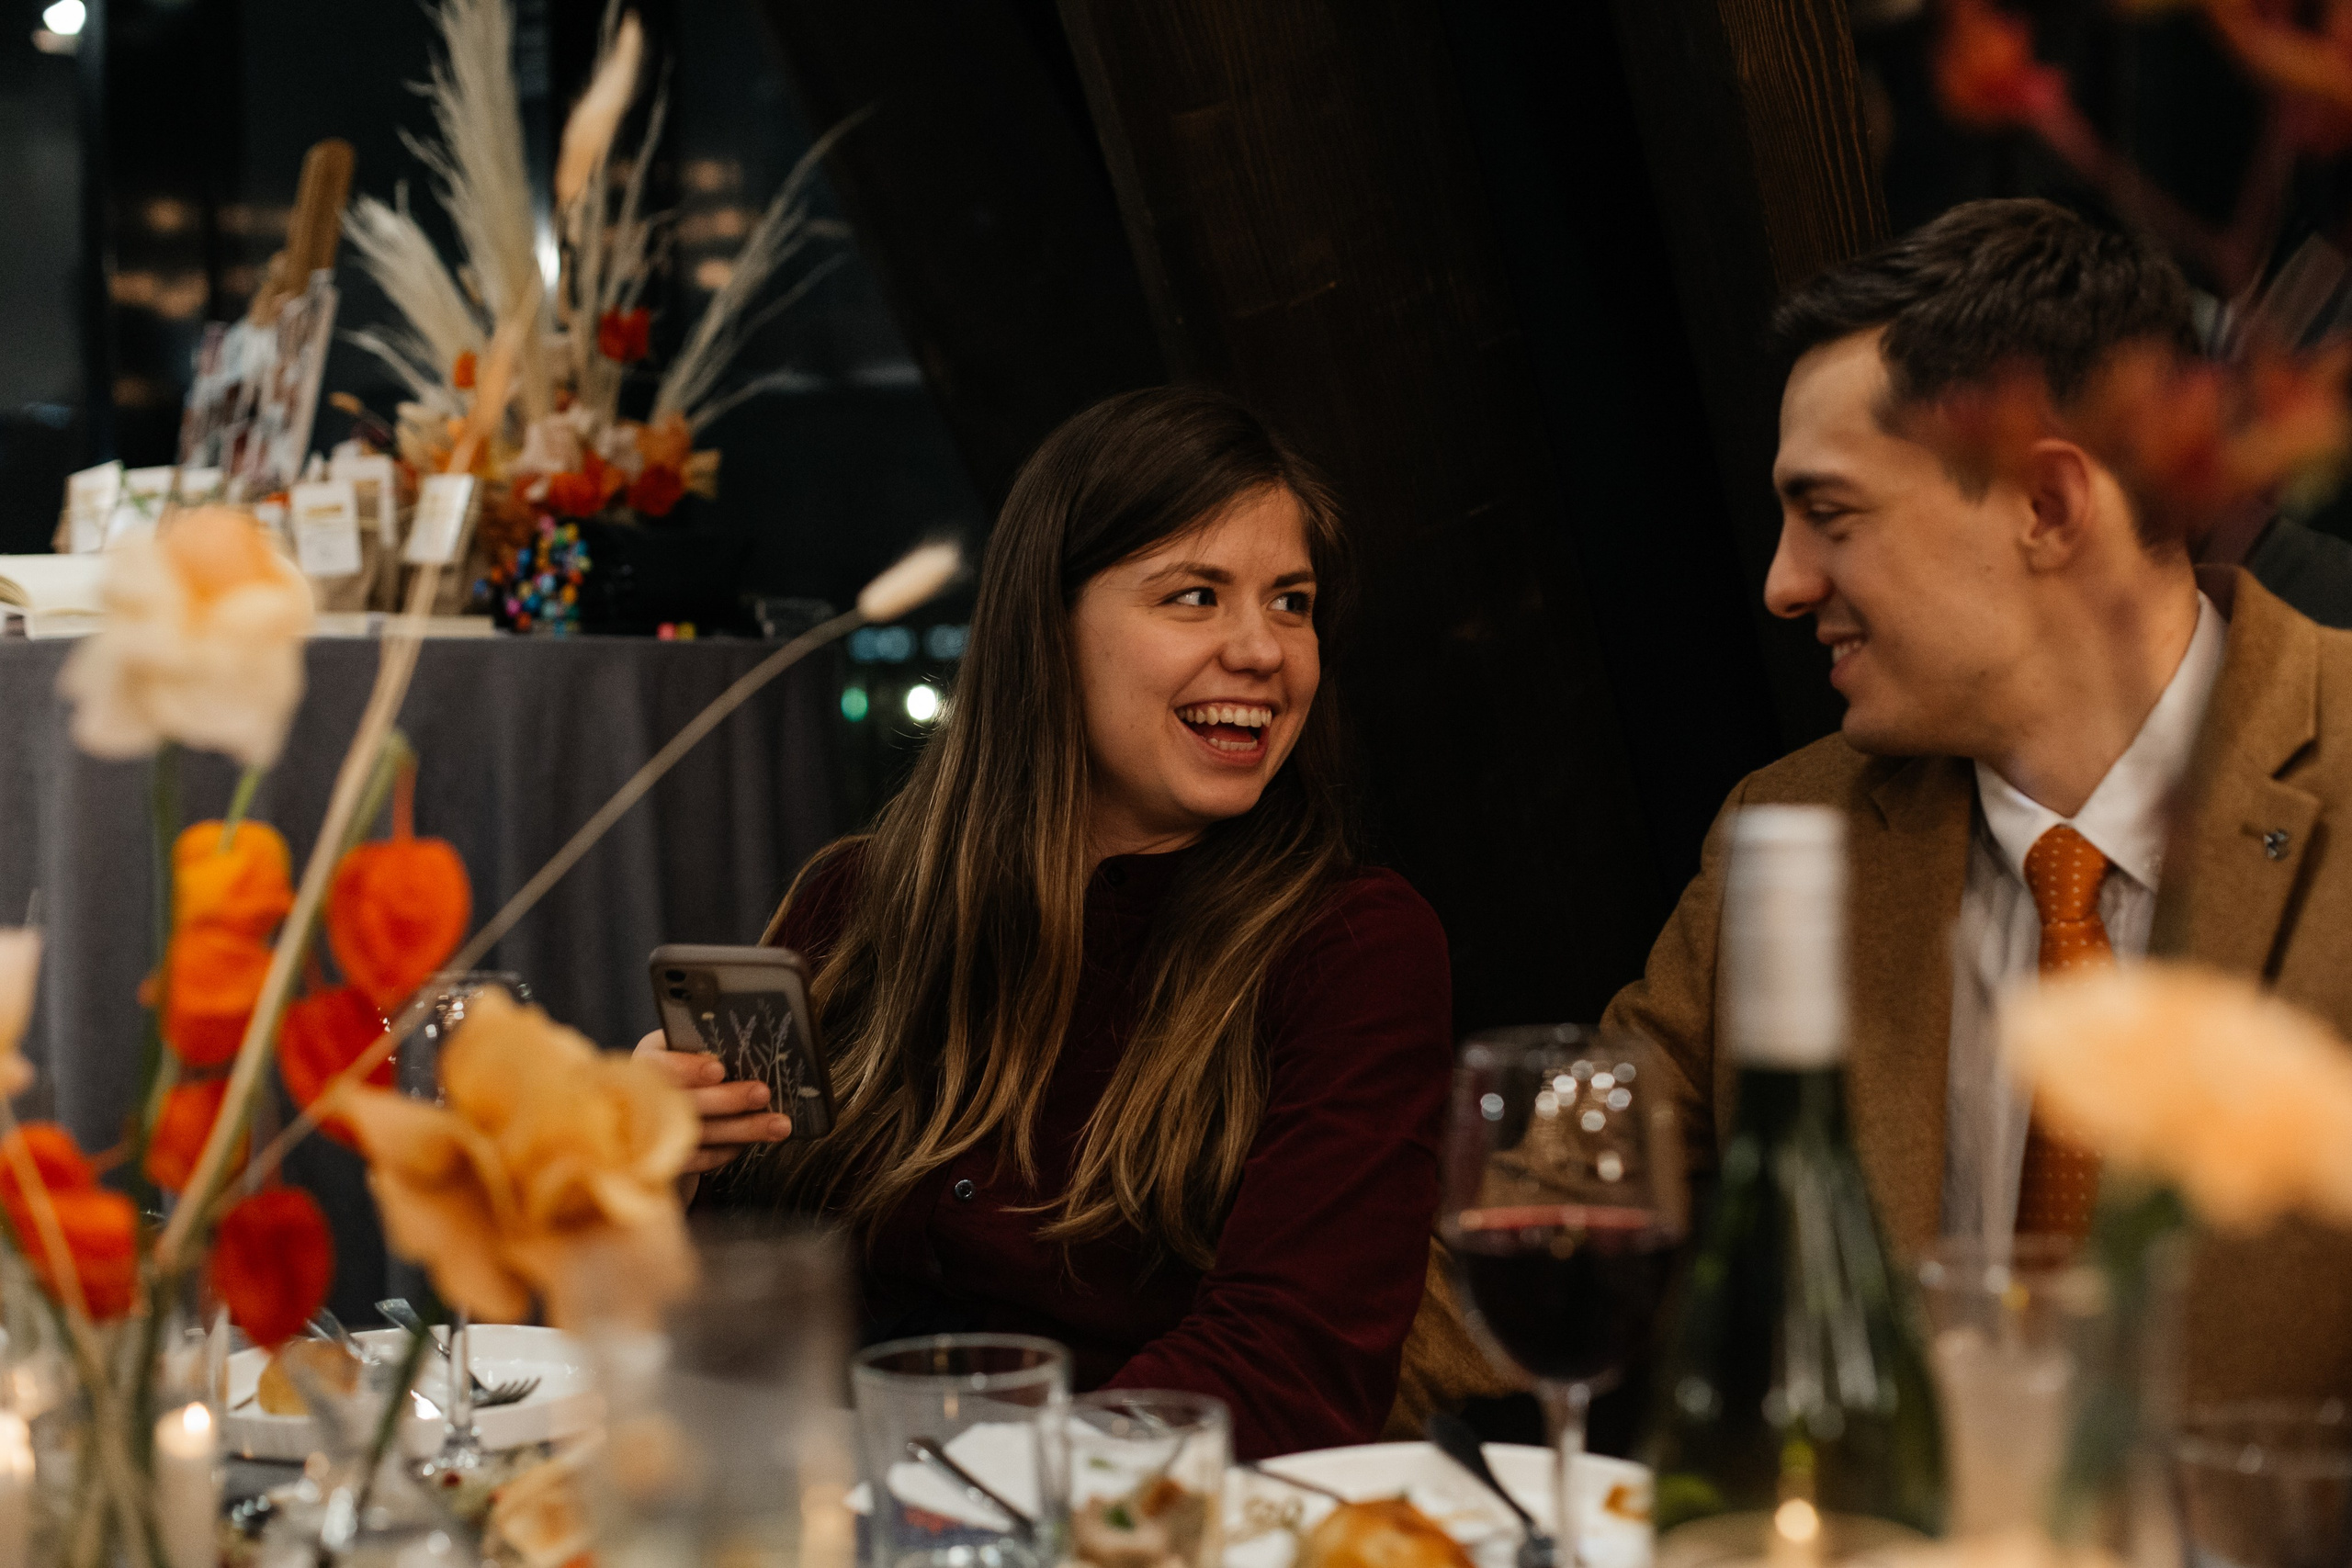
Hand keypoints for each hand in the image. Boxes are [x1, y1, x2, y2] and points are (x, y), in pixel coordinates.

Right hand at [634, 1031, 791, 1175]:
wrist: (659, 1116)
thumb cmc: (686, 1074)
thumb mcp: (688, 1053)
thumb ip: (707, 1050)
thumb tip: (748, 1050)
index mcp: (648, 1061)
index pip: (659, 1065)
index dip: (688, 1068)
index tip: (718, 1070)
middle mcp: (643, 1097)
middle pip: (684, 1101)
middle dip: (727, 1099)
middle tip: (763, 1093)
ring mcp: (651, 1133)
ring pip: (700, 1132)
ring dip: (743, 1129)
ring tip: (778, 1125)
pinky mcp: (665, 1160)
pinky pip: (700, 1158)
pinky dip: (727, 1150)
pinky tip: (748, 1142)